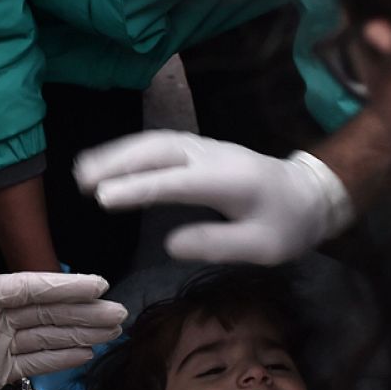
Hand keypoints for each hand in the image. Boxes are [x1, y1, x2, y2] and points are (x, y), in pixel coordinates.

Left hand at [0, 236, 125, 389]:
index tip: (100, 284)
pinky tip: (85, 354)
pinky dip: (60, 359)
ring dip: (81, 334)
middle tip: (121, 313)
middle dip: (86, 313)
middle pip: (49, 314)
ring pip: (48, 338)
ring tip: (113, 331)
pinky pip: (35, 364)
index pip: (34, 289)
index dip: (67, 287)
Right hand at [74, 131, 354, 264]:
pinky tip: (108, 161)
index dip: (138, 189)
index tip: (103, 198)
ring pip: (155, 142)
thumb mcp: (262, 247)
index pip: (175, 182)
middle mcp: (213, 156)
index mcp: (229, 181)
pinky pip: (160, 143)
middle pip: (158, 151)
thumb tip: (171, 243)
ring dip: (117, 153)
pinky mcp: (200, 149)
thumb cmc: (286, 225)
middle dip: (117, 163)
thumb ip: (218, 244)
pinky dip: (130, 149)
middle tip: (80, 182)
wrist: (309, 194)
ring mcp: (206, 148)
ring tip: (82, 171)